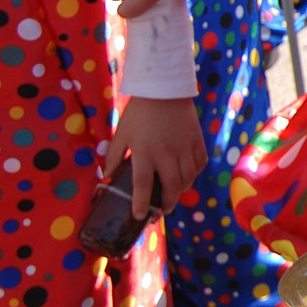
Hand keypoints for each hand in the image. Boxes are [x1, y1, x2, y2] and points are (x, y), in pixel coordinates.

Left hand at [104, 96, 206, 218]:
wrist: (165, 90)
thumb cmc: (139, 112)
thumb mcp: (122, 133)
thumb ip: (113, 155)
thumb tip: (107, 176)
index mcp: (145, 152)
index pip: (143, 185)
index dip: (141, 203)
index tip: (140, 216)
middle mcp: (167, 153)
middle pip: (172, 187)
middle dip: (168, 204)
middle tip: (162, 210)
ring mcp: (185, 148)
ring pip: (188, 179)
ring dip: (181, 191)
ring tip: (174, 194)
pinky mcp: (197, 141)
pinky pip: (199, 165)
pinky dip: (194, 174)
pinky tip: (187, 176)